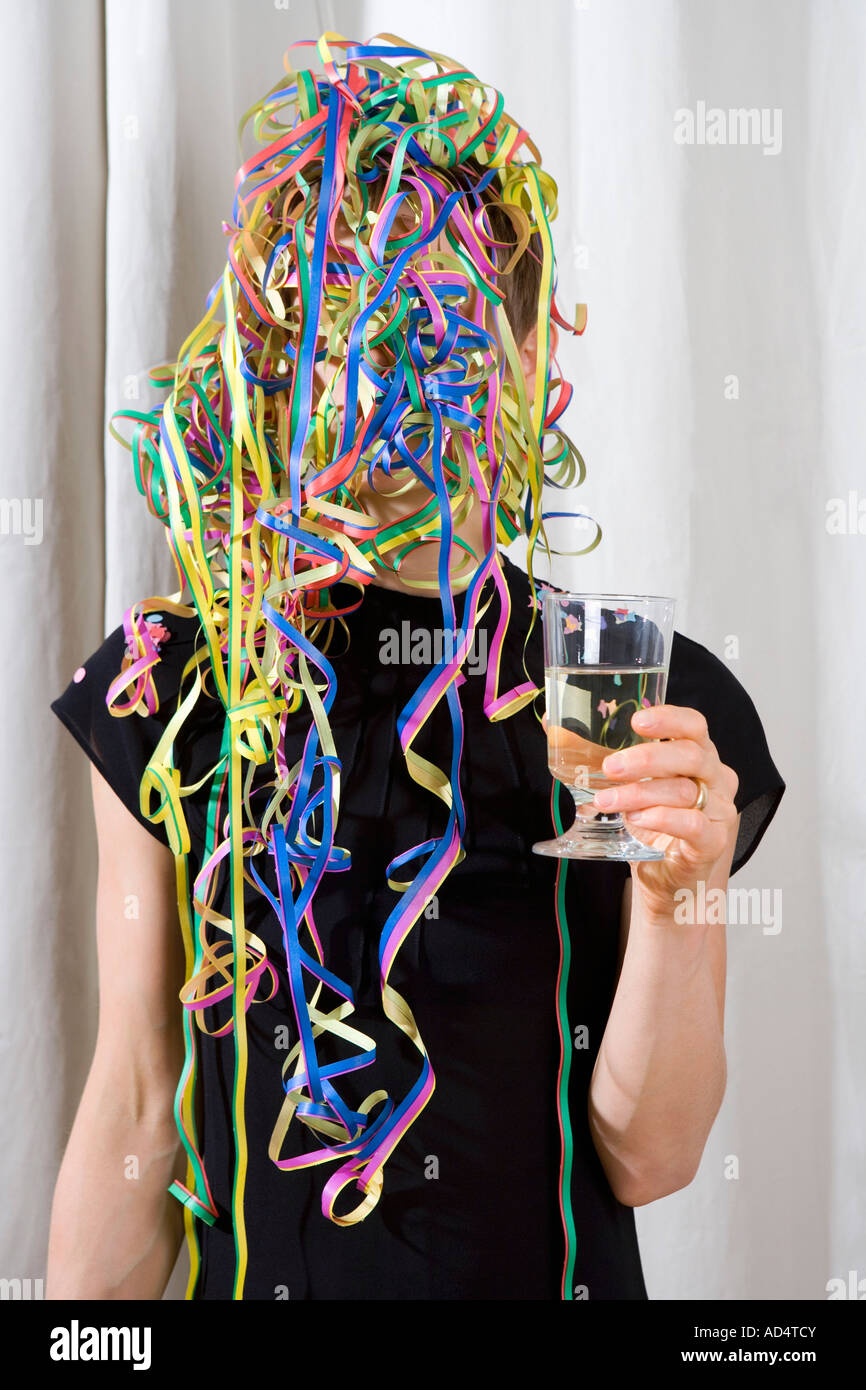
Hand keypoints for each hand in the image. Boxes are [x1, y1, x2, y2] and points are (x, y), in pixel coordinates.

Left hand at [591, 704, 738, 919]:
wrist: (667, 880)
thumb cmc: (650, 826)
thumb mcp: (627, 786)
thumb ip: (598, 755)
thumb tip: (552, 721)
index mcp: (697, 756)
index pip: (694, 725)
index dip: (669, 718)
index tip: (636, 721)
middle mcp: (715, 779)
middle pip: (691, 754)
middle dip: (647, 757)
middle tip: (610, 766)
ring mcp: (719, 811)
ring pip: (685, 791)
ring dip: (639, 793)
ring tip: (606, 802)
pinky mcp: (713, 842)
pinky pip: (694, 824)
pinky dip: (663, 819)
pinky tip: (637, 820)